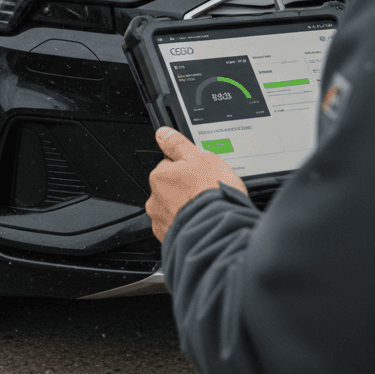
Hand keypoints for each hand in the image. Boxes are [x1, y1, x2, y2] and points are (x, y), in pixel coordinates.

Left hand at [146, 126, 247, 242]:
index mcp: (159, 177)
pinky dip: (188, 225)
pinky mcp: (170, 240)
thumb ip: (178, 145)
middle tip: (206, 192)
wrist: (219, 231)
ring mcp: (161, 222)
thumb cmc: (212, 195)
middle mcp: (155, 200)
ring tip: (206, 209)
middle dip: (186, 189)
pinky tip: (202, 222)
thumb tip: (163, 134)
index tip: (200, 174)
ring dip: (186, 208)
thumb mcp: (200, 157)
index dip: (188, 168)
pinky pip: (178, 228)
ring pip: (174, 209)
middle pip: (171, 188)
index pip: (170, 165)